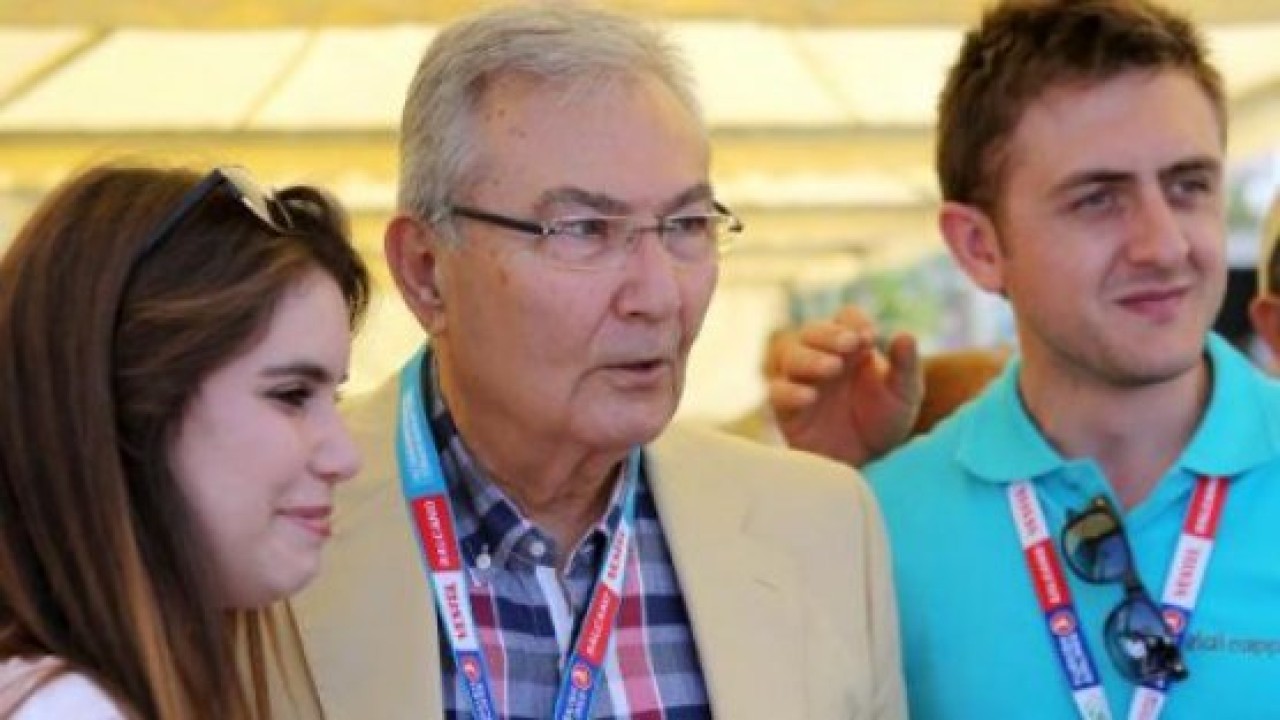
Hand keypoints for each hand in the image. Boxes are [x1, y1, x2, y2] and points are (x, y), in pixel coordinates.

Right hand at [767, 306, 922, 466]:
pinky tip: (810, 397)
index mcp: (851, 348)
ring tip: (833, 368)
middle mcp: (823, 358)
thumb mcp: (904, 395)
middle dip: (830, 334)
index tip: (869, 338)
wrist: (868, 464)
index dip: (854, 322)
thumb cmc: (885, 423)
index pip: (845, 319)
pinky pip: (778, 393)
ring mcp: (802, 381)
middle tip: (851, 344)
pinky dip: (791, 392)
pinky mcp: (787, 409)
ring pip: (791, 356)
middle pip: (813, 331)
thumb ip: (905, 366)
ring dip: (811, 358)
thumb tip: (905, 335)